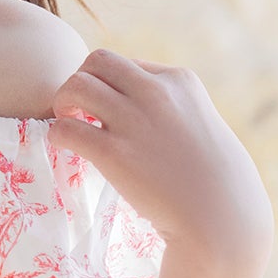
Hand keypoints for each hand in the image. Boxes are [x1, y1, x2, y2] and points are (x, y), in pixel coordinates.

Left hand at [47, 48, 274, 277]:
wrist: (220, 217)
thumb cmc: (215, 179)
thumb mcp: (200, 124)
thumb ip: (172, 109)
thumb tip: (135, 109)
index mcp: (180, 80)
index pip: (127, 64)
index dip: (111, 86)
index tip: (110, 111)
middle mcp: (156, 92)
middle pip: (97, 61)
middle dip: (81, 80)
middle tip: (79, 111)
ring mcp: (134, 121)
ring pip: (76, 85)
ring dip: (63, 102)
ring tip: (70, 124)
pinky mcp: (114, 154)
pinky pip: (66, 128)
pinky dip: (57, 134)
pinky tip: (65, 147)